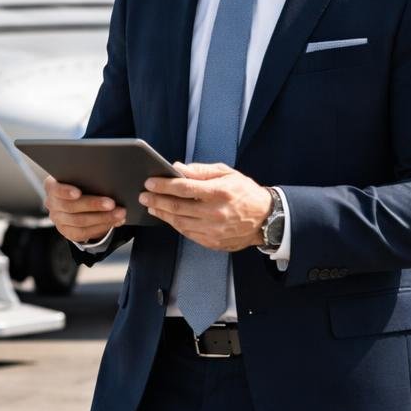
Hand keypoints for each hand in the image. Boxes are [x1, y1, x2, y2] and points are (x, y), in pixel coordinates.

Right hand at [43, 174, 125, 243]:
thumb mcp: (80, 177)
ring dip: (103, 217)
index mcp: (52, 186)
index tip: (78, 193)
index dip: (65, 192)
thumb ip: (88, 177)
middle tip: (112, 203)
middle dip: (94, 205)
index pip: (55, 189)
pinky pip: (84, 233)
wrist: (77, 202)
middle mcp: (52, 204)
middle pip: (71, 207)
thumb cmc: (81, 184)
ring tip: (119, 213)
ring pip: (80, 221)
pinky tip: (115, 222)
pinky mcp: (67, 232)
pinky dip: (102, 227)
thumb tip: (108, 181)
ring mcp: (58, 219)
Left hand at [138, 162, 271, 251]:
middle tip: (144, 195)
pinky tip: (167, 217)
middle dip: (156, 200)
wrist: (266, 219)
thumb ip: (201, 171)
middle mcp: (215, 213)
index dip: (163, 185)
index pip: (184, 188)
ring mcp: (214, 230)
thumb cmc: (246, 193)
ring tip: (151, 206)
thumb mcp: (227, 174)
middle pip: (177, 207)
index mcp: (219, 192)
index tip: (150, 182)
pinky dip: (175, 224)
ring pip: (179, 222)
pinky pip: (187, 233)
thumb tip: (178, 168)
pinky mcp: (213, 242)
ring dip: (162, 214)